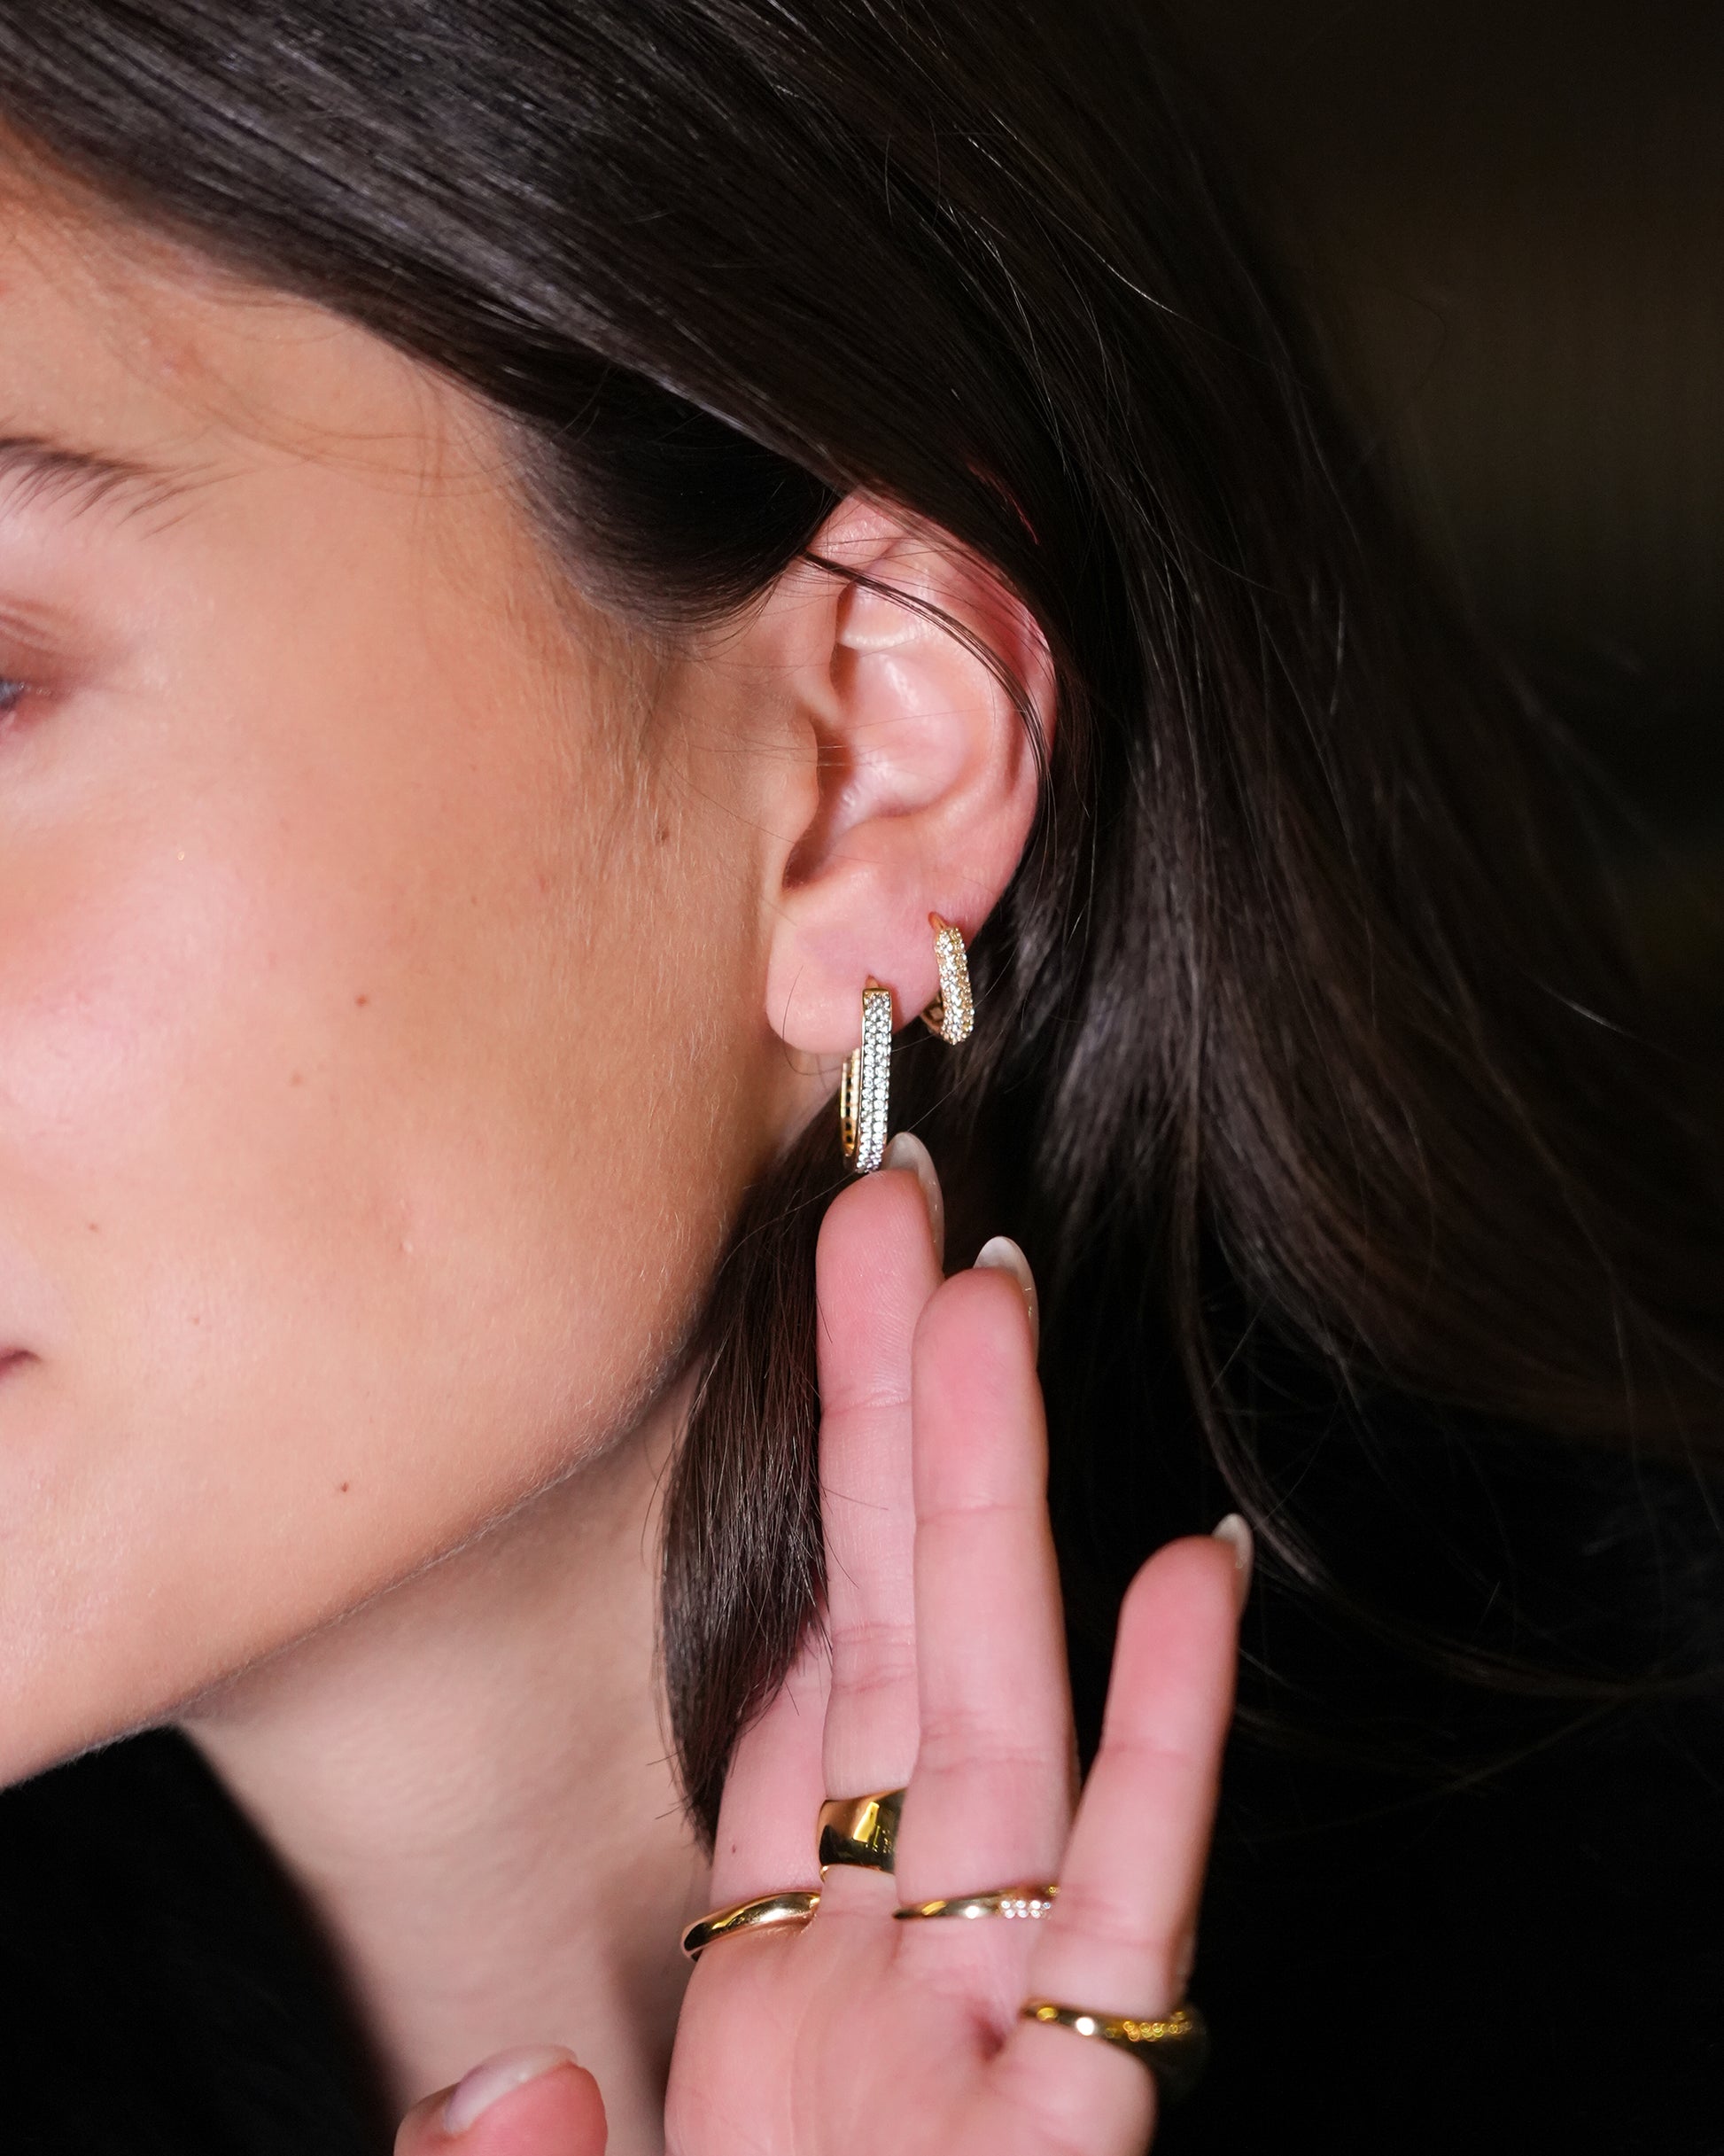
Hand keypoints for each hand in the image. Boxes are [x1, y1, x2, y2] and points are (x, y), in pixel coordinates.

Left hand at [400, 1145, 1245, 2155]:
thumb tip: (496, 2095)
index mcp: (781, 1960)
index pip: (797, 1672)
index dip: (805, 1497)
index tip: (812, 1329)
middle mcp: (892, 1955)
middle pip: (897, 1636)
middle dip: (894, 1422)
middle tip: (893, 1219)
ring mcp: (991, 2023)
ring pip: (1004, 1718)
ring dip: (1005, 1510)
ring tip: (995, 1319)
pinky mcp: (1080, 2116)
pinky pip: (1133, 1912)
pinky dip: (1172, 1747)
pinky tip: (1191, 1588)